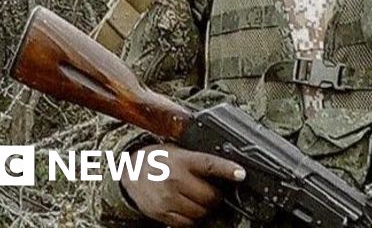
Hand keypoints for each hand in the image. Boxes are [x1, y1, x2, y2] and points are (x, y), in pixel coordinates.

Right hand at [120, 143, 245, 227]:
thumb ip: (199, 161)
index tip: (241, 174)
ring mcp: (168, 198)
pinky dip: (193, 220)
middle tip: (215, 194)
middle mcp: (175, 179)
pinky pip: (187, 224)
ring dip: (207, 210)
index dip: (227, 170)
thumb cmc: (159, 159)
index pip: (209, 165)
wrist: (130, 171)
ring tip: (202, 203)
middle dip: (217, 197)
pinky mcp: (162, 213)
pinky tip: (191, 210)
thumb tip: (226, 170)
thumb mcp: (179, 152)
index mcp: (182, 160)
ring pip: (200, 213)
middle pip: (209, 196)